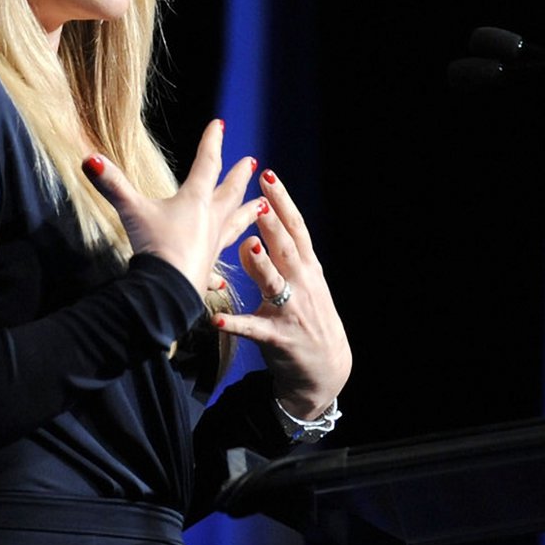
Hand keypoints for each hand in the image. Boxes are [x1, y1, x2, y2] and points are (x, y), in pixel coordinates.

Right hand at [82, 120, 264, 293]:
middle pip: (230, 192)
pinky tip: (224, 279)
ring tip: (264, 207)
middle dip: (239, 176)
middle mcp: (210, 220)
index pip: (206, 163)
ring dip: (248, 213)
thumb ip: (112, 184)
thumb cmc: (156, 247)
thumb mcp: (132, 211)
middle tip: (253, 163)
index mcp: (195, 200)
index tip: (219, 124)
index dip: (211, 142)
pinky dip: (224, 264)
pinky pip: (220, 262)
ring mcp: (213, 245)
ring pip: (236, 224)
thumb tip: (89, 158)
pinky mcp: (209, 267)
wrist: (169, 291)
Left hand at [215, 168, 351, 419]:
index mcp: (307, 267)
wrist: (326, 368)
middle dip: (273, 222)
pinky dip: (236, 323)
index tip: (269, 176)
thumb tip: (249, 231)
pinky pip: (254, 329)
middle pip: (287, 247)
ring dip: (261, 264)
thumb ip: (279, 258)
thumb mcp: (301, 284)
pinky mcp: (279, 337)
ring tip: (247, 246)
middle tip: (259, 199)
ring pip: (275, 283)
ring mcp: (292, 310)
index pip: (295, 228)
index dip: (283, 201)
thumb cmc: (305, 318)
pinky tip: (217, 319)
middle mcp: (302, 284)